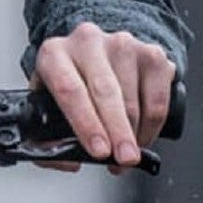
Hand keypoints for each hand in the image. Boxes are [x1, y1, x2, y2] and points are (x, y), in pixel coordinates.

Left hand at [30, 23, 175, 170]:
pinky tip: (141, 137)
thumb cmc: (69, 84)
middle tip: (123, 160)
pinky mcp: (151, 53)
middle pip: (106, 92)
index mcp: (54, 54)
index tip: (98, 151)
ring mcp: (122, 44)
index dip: (86, 123)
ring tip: (125, 153)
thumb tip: (67, 160)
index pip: (70, 89)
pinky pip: (158, 98)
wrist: (95, 54)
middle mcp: (87, 42)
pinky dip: (153, 126)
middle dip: (117, 132)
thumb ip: (45, 137)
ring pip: (133, 99)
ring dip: (133, 134)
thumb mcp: (45, 104)